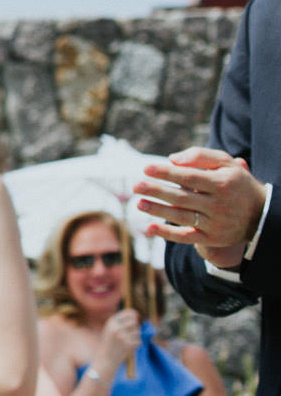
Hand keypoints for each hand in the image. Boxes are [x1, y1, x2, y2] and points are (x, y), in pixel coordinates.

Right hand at [92, 309, 141, 375]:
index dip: (134, 313)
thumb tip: (135, 314)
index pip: (127, 313)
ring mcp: (123, 336)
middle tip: (130, 331)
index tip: (136, 315)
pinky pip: (138, 341)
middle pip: (134, 322)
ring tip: (126, 341)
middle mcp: (117, 327)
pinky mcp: (129, 345)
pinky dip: (135, 344)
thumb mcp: (110, 329)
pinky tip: (128, 347)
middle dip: (135, 326)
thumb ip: (120, 321)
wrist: (105, 359)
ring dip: (135, 336)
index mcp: (111, 322)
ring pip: (137, 331)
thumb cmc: (108, 343)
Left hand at [138, 147, 266, 265]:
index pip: (189, 177)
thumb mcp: (225, 163)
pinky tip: (149, 227)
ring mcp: (215, 224)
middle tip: (136, 185)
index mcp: (222, 184)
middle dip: (157, 191)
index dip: (166, 173)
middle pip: (182, 198)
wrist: (260, 214)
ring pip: (182, 217)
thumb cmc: (235, 182)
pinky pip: (186, 237)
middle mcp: (219, 205)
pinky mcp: (211, 239)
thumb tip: (172, 159)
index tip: (146, 168)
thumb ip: (200, 156)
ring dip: (158, 210)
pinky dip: (167, 234)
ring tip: (139, 202)